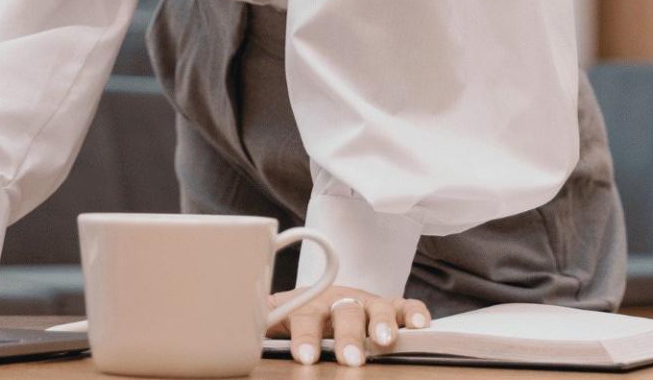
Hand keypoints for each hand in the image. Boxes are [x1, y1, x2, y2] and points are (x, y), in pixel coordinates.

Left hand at [267, 285, 430, 367]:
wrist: (321, 293)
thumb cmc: (297, 314)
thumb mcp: (277, 318)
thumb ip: (261, 324)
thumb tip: (231, 334)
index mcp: (309, 305)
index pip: (305, 318)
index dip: (305, 337)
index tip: (306, 357)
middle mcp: (339, 300)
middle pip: (344, 314)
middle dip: (348, 337)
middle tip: (350, 359)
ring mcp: (366, 302)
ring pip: (377, 308)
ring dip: (382, 324)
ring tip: (386, 342)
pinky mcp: (390, 306)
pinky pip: (406, 305)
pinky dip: (415, 313)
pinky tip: (421, 326)